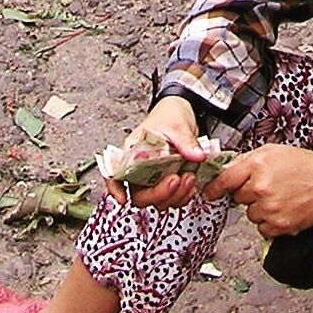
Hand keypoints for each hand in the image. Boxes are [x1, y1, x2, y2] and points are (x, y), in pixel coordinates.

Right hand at [107, 97, 204, 211]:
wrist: (182, 111)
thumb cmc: (169, 114)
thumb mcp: (176, 124)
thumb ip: (186, 141)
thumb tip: (197, 155)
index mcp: (134, 151)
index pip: (115, 172)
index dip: (115, 188)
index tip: (123, 198)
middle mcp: (140, 168)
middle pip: (139, 194)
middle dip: (158, 194)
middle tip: (175, 180)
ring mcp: (154, 177)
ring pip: (156, 201)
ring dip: (174, 196)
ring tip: (189, 178)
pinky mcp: (168, 181)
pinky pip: (171, 198)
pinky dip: (182, 197)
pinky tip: (191, 186)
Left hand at [204, 146, 312, 238]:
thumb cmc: (305, 165)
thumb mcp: (274, 151)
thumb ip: (249, 160)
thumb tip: (228, 170)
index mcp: (258, 165)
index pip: (226, 179)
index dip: (215, 188)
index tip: (209, 193)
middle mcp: (261, 188)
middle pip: (238, 198)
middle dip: (248, 193)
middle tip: (267, 186)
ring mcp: (269, 208)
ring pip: (250, 214)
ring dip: (259, 208)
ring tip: (278, 196)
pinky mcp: (279, 225)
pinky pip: (262, 228)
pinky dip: (269, 222)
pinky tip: (283, 209)